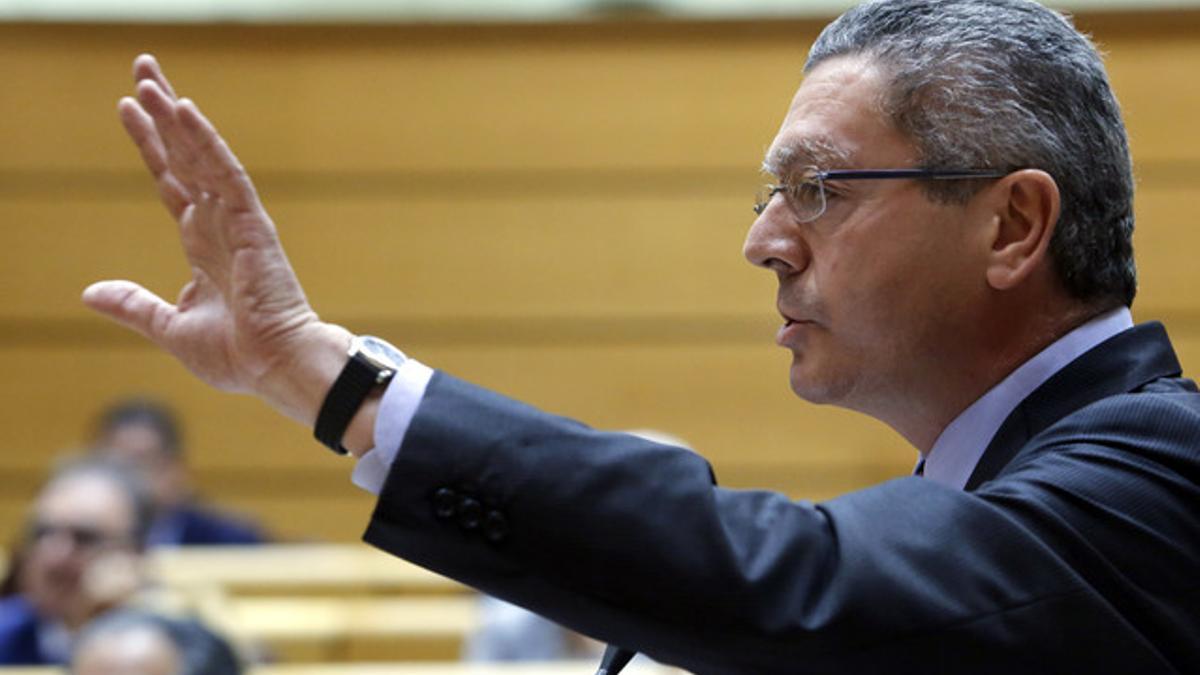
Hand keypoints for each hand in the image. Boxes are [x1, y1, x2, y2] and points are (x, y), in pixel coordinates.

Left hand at [83, 55, 349, 423]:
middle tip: (142, 69)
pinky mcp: (252, 222)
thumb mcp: (171, 328)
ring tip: (148, 79)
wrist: (277, 365)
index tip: (129, 109)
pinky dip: (204, 141)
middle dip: (161, 115)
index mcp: (203, 245)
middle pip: (184, 156)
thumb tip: (90, 293)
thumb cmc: (239, 355)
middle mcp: (218, 224)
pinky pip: (225, 172)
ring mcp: (236, 220)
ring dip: (174, 117)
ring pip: (200, 156)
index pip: (171, 183)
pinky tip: (183, 110)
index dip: (150, 146)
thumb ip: (134, 306)